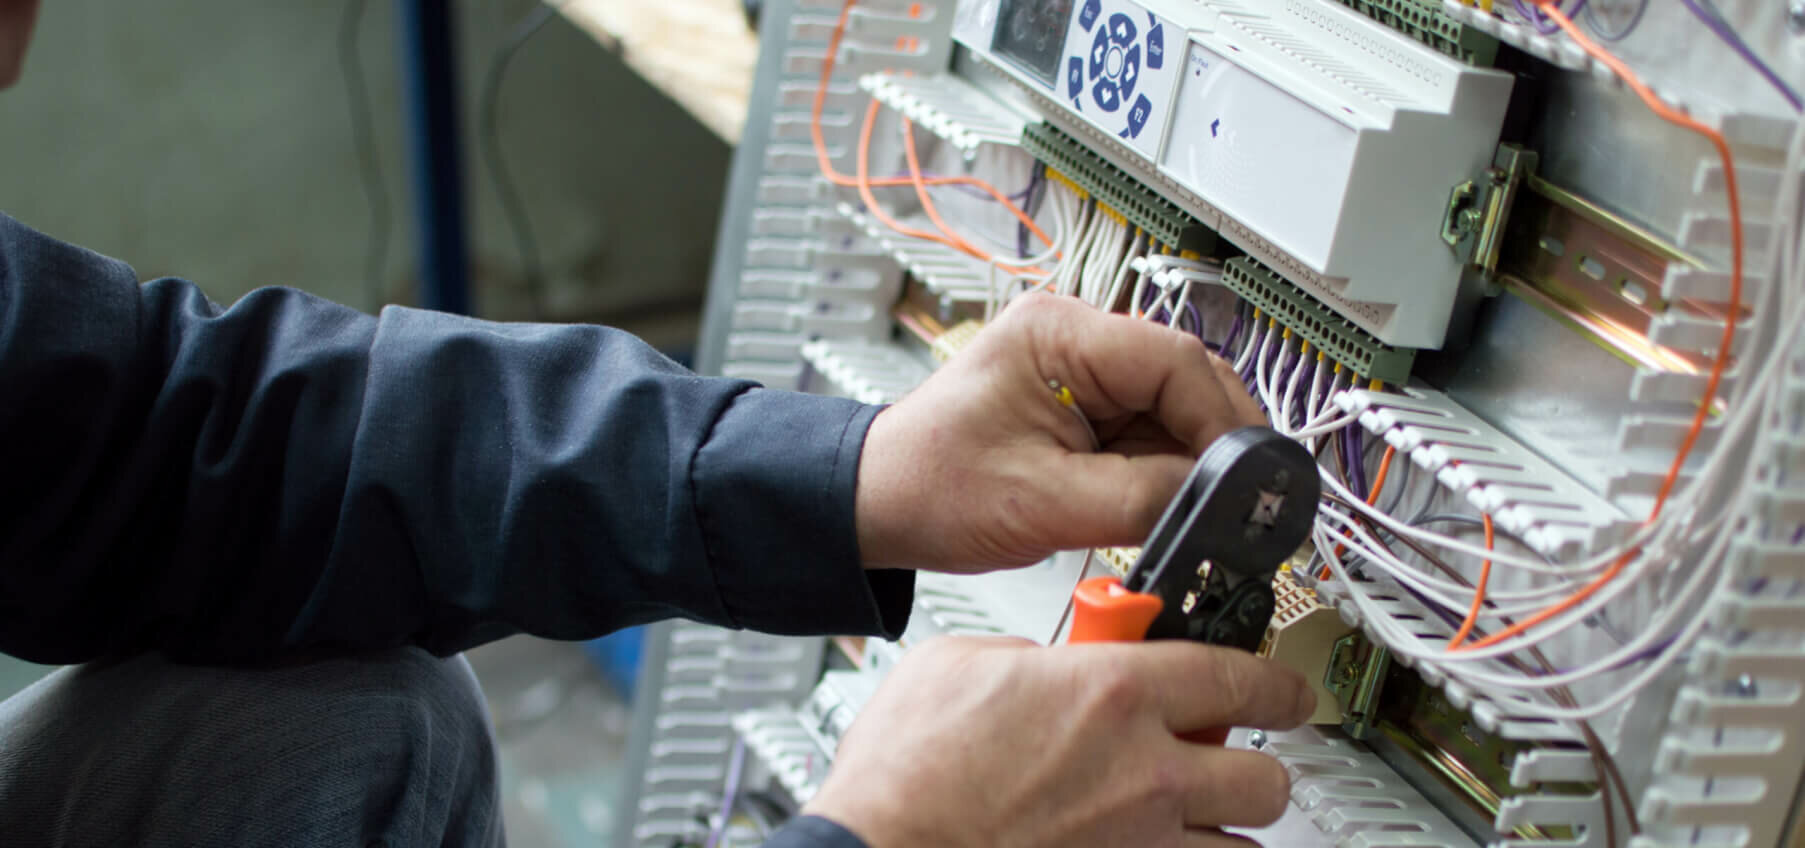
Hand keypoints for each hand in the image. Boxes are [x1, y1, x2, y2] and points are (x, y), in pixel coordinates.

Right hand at [803, 636, 1313, 847]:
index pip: (1242, 676)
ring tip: (1188, 817)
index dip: (1276, 680)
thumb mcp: (958, 664)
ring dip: (1223, 829)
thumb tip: (1042, 665)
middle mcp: (1147, 775)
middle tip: (1226, 757)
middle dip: (1253, 765)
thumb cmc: (904, 775)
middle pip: (1267, 777)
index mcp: (1114, 694)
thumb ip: (1026, 656)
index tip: (1282, 688)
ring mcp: (1140, 846)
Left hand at [857, 293, 1263, 571]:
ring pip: (1177, 410)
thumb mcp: (1044, 502)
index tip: (1243, 479)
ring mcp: (1083, 372)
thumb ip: (1142, 498)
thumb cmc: (930, 486)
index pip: (1177, 360)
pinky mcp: (1086, 407)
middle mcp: (1077, 339)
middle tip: (1233, 504)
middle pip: (1187, 379)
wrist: (880, 504)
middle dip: (1212, 443)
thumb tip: (1217, 501)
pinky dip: (1165, 472)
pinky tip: (1158, 504)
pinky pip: (1151, 434)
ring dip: (1189, 462)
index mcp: (1058, 333)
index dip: (1222, 422)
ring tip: (1184, 513)